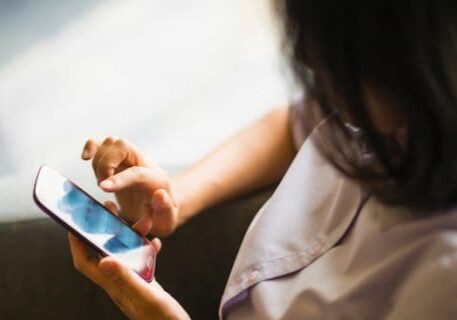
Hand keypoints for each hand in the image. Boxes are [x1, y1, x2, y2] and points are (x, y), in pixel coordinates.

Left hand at [68, 202, 189, 319]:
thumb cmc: (162, 319)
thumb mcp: (145, 296)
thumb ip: (126, 278)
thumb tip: (104, 261)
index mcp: (114, 286)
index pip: (86, 262)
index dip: (77, 242)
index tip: (75, 222)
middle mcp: (120, 283)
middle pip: (103, 252)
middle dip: (103, 230)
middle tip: (109, 210)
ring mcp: (132, 283)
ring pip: (124, 253)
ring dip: (130, 236)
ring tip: (142, 222)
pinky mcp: (145, 283)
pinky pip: (141, 259)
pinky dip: (147, 248)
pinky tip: (156, 243)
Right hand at [82, 137, 179, 236]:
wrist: (160, 204)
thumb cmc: (161, 212)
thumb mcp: (167, 217)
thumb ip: (164, 209)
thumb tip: (159, 195)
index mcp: (157, 178)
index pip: (137, 173)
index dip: (119, 179)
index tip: (103, 188)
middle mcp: (143, 163)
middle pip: (122, 147)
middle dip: (106, 166)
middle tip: (104, 188)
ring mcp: (129, 158)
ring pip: (110, 144)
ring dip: (99, 162)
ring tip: (102, 182)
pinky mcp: (115, 159)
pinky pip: (101, 144)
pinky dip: (91, 146)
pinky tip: (86, 158)